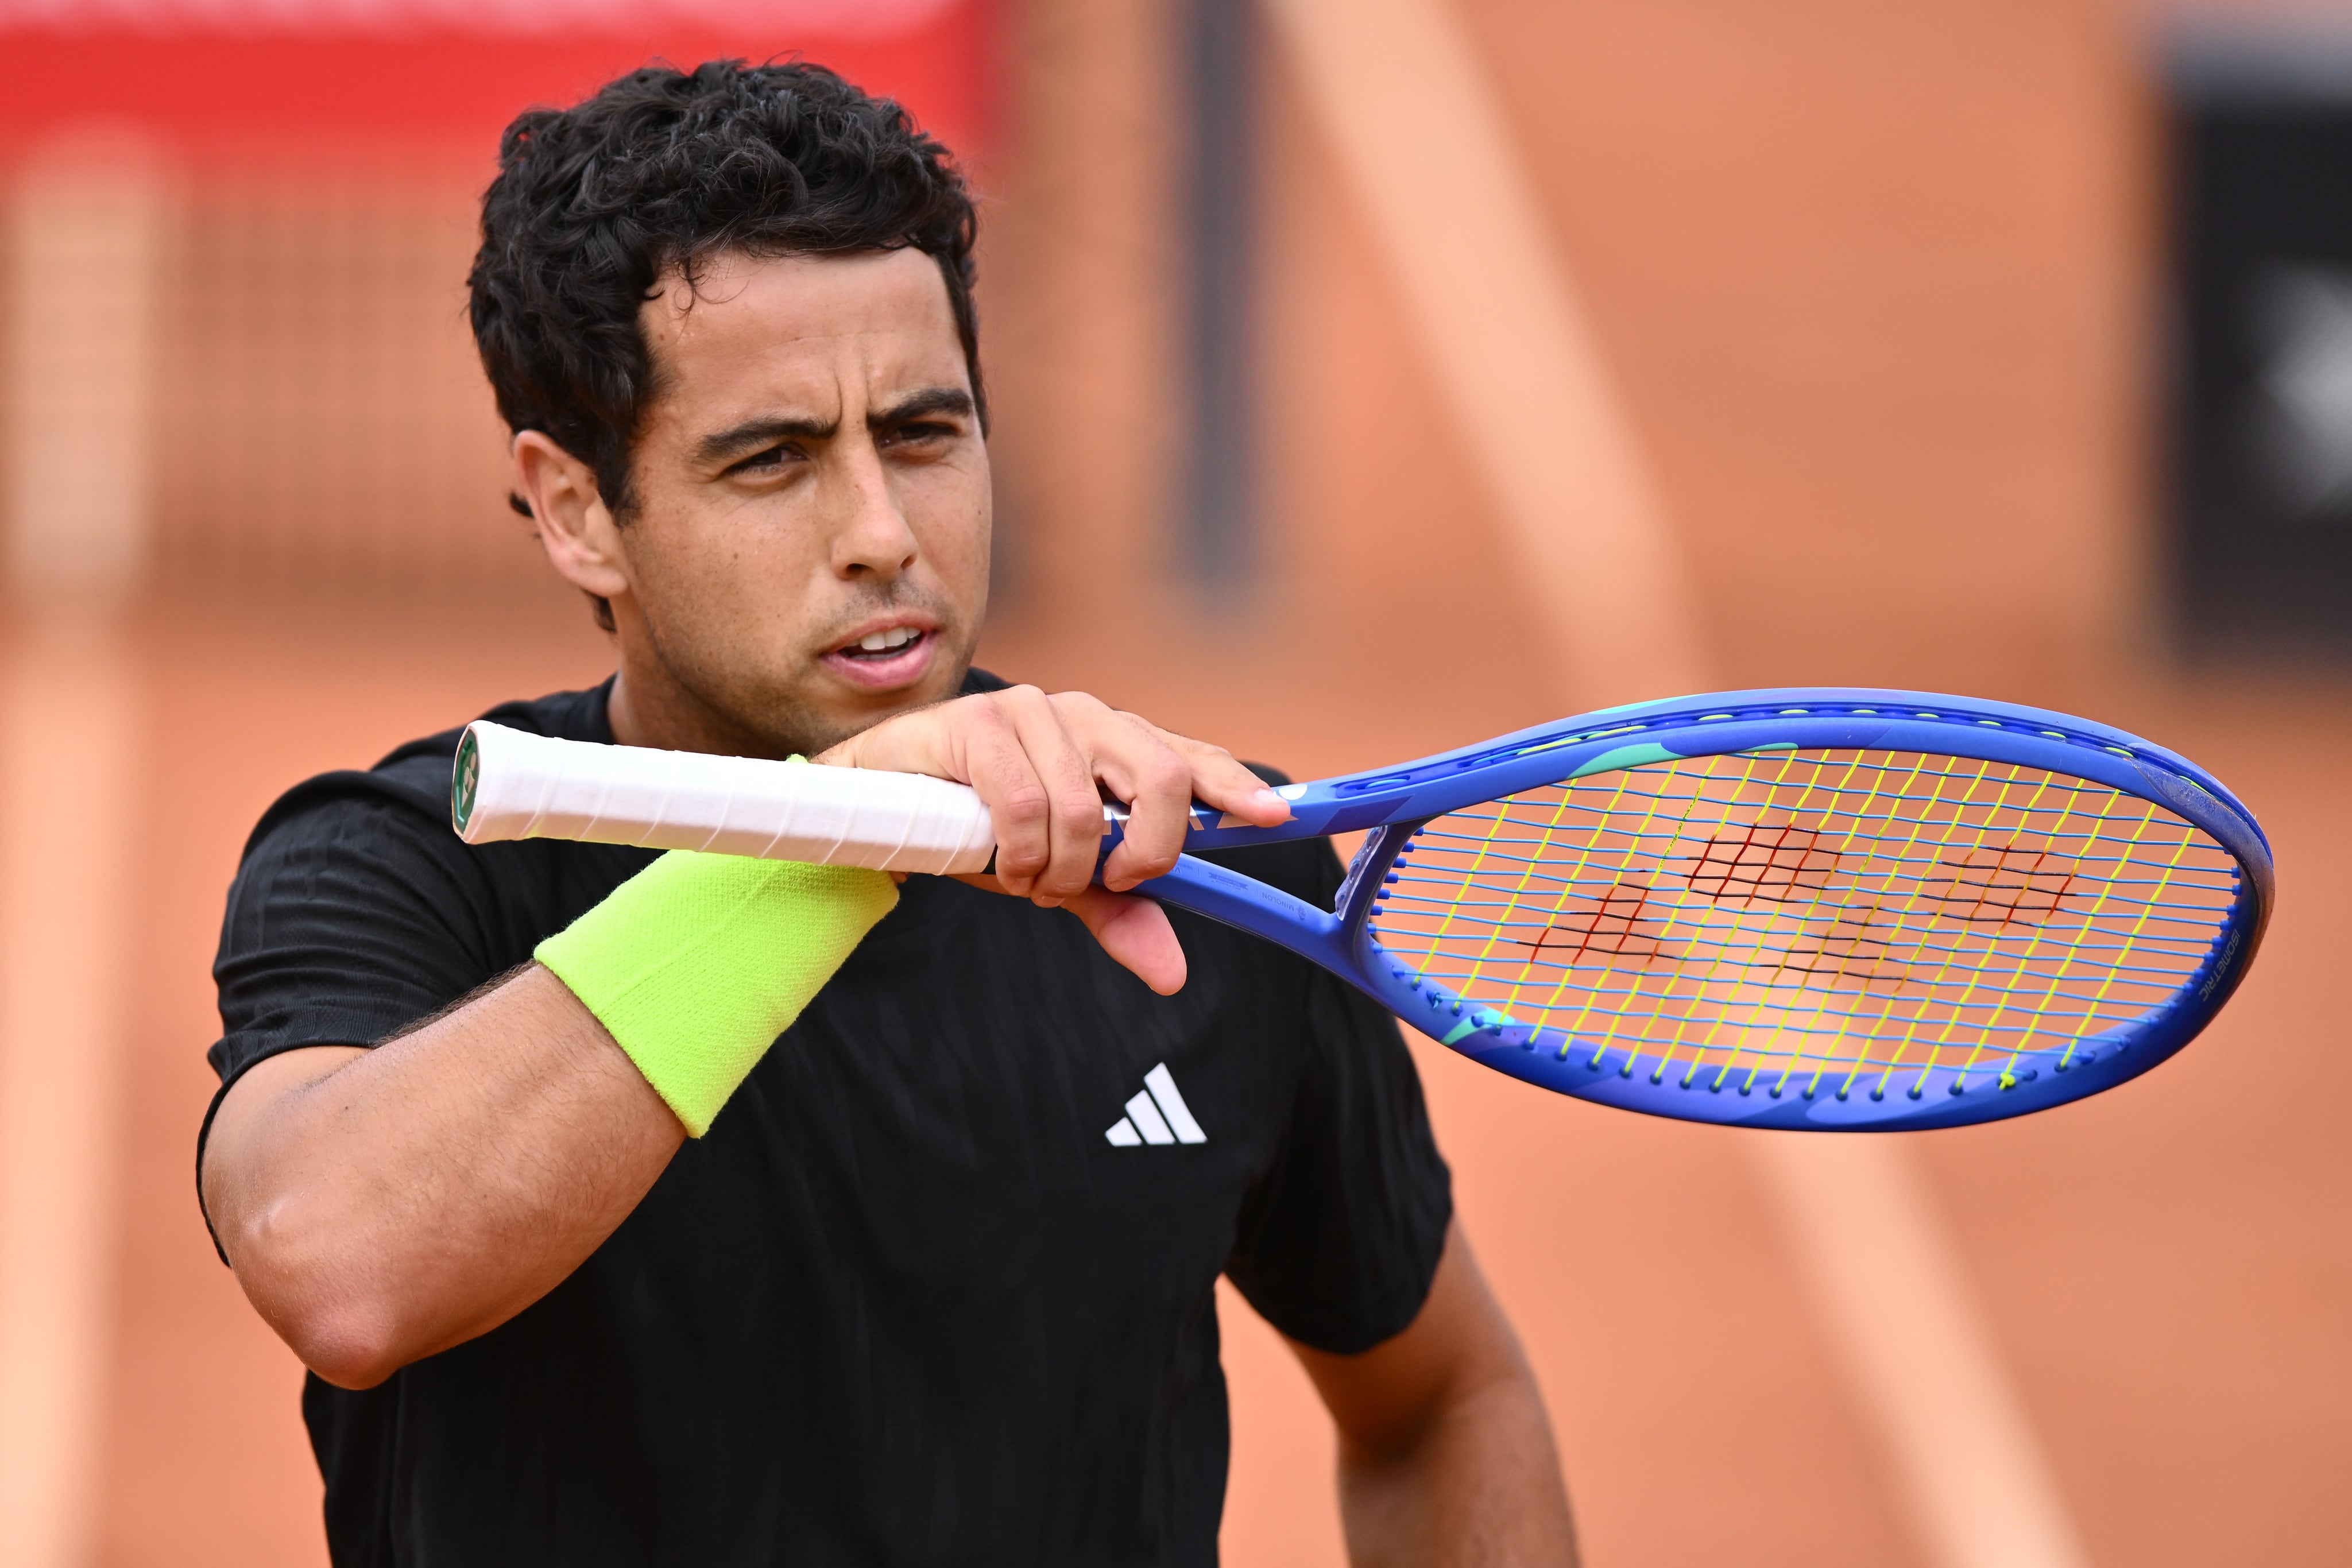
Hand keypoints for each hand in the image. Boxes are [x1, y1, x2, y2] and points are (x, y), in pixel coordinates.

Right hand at [815, 687, 1291, 992]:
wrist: (882, 796)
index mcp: (1117, 746)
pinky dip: (1017, 852)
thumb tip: (1172, 974)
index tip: (1274, 817)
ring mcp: (1035, 711)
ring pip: (1086, 810)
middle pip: (1162, 780)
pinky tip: (1000, 862)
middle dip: (1142, 853)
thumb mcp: (1060, 878)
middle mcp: (1087, 717)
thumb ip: (1118, 913)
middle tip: (1099, 884)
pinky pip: (1025, 803)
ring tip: (1027, 877)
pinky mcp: (981, 721)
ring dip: (1057, 869)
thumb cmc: (980, 827)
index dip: (1236, 788)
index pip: (1192, 760)